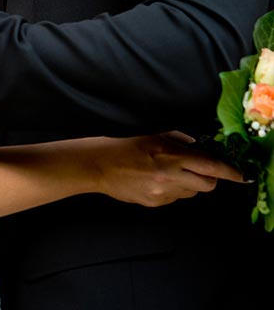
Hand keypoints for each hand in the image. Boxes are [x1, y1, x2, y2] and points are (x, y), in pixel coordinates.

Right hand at [93, 131, 244, 206]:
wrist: (100, 165)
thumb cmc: (125, 145)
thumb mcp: (154, 135)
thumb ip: (178, 140)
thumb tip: (196, 146)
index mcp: (170, 156)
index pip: (210, 166)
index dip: (228, 171)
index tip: (239, 174)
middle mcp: (169, 177)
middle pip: (207, 184)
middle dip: (210, 177)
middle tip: (202, 169)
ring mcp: (162, 193)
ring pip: (192, 192)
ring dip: (191, 183)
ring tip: (172, 172)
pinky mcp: (155, 203)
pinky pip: (175, 198)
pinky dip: (174, 190)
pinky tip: (157, 180)